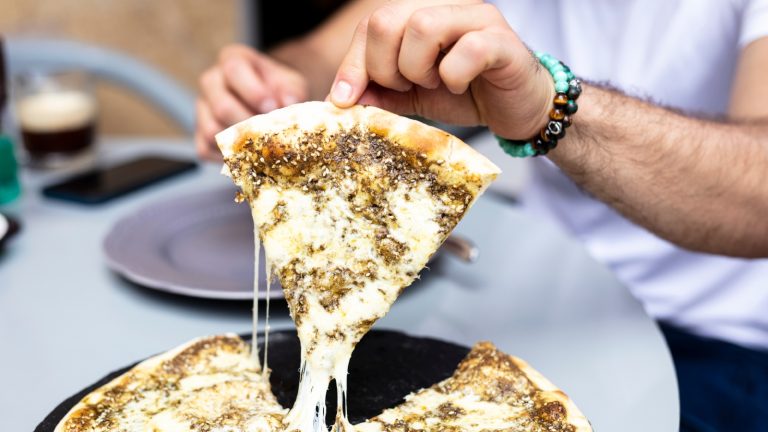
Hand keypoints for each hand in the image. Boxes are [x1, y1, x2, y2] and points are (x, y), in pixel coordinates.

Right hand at [195, 44, 308, 159]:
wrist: (274, 103)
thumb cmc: (281, 90)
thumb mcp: (292, 84)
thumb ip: (292, 91)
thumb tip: (288, 103)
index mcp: (233, 59)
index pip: (233, 69)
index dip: (253, 91)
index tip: (273, 108)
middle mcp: (212, 80)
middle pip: (221, 107)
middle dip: (249, 125)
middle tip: (271, 134)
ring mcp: (202, 107)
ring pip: (211, 131)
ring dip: (240, 144)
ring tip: (264, 146)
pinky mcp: (199, 132)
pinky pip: (205, 149)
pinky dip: (228, 157)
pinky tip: (249, 155)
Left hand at [329, 1, 553, 139]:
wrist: (517, 109)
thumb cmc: (467, 93)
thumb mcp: (412, 95)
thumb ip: (380, 93)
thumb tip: (341, 99)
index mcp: (419, 14)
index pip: (370, 25)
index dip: (352, 64)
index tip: (345, 99)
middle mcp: (446, 7)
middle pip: (386, 20)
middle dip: (383, 67)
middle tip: (405, 86)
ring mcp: (476, 19)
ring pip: (422, 27)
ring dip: (417, 69)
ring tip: (433, 83)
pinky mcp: (502, 41)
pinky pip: (466, 50)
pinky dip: (453, 75)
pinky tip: (459, 86)